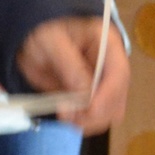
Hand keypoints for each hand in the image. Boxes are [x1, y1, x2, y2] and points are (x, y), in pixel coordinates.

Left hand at [14, 17, 130, 135]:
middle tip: (66, 113)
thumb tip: (85, 94)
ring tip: (64, 113)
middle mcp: (113, 65)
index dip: (107, 96)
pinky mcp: (97, 98)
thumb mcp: (50, 41)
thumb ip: (68, 64)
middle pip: (118, 98)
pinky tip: (67, 114)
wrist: (34, 40)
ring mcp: (107, 83)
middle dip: (95, 113)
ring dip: (89, 120)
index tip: (88, 111)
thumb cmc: (45, 33)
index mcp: (107, 43)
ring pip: (111, 114)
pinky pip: (98, 118)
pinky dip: (84, 121)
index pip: (119, 73)